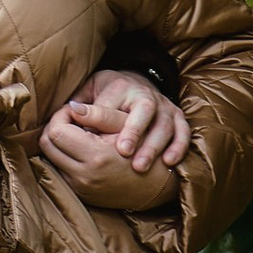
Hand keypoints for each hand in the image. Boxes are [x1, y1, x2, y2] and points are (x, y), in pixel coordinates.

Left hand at [44, 66, 189, 176]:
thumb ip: (82, 103)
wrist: (141, 87)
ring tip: (140, 166)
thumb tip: (68, 114)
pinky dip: (178, 147)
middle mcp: (146, 95)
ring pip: (164, 126)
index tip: (90, 134)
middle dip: (133, 131)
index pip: (110, 104)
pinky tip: (168, 163)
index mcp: (120, 86)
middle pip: (144, 111)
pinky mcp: (179, 119)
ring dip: (153, 146)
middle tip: (123, 152)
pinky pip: (184, 132)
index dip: (102, 119)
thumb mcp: (93, 90)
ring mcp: (165, 107)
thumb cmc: (110, 94)